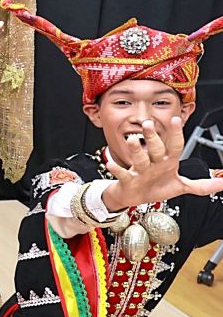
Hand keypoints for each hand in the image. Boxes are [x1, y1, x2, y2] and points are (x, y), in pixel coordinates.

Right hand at [103, 116, 222, 208]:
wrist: (133, 196)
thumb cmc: (156, 187)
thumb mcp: (182, 186)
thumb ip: (203, 185)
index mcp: (167, 161)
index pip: (174, 145)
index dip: (175, 134)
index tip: (176, 120)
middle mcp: (153, 162)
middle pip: (155, 148)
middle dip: (152, 136)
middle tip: (149, 124)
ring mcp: (140, 171)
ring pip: (139, 158)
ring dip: (136, 150)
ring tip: (133, 140)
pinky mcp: (128, 180)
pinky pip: (123, 174)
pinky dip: (117, 169)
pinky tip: (112, 164)